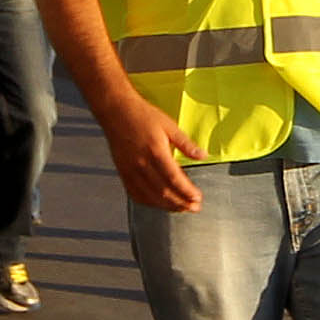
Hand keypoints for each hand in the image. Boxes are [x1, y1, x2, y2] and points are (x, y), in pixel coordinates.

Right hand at [101, 94, 202, 213]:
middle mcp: (142, 164)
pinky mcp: (123, 173)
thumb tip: (203, 155)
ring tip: (181, 208)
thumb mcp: (169, 125)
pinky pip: (136, 194)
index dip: (187, 192)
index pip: (174, 179)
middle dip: (181, 203)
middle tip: (194, 208)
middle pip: (163, 192)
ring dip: (167, 206)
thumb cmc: (143, 115)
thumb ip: (186, 143)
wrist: (116, 111)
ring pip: (150, 196)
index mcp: (156, 151)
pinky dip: (149, 202)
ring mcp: (130, 170)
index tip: (198, 199)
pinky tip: (159, 204)